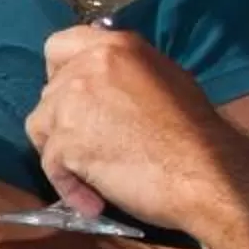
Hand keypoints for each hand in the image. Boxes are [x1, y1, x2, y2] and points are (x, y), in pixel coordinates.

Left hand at [27, 26, 236, 230]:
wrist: (206, 174)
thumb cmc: (196, 132)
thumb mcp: (166, 79)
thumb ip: (127, 74)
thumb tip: (106, 81)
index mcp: (113, 47)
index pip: (59, 46)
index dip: (60, 72)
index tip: (73, 96)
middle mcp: (86, 68)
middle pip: (50, 92)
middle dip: (65, 120)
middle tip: (92, 146)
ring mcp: (72, 104)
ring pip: (42, 127)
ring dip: (61, 153)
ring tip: (93, 177)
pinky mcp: (65, 143)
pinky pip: (51, 166)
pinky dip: (70, 188)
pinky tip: (94, 202)